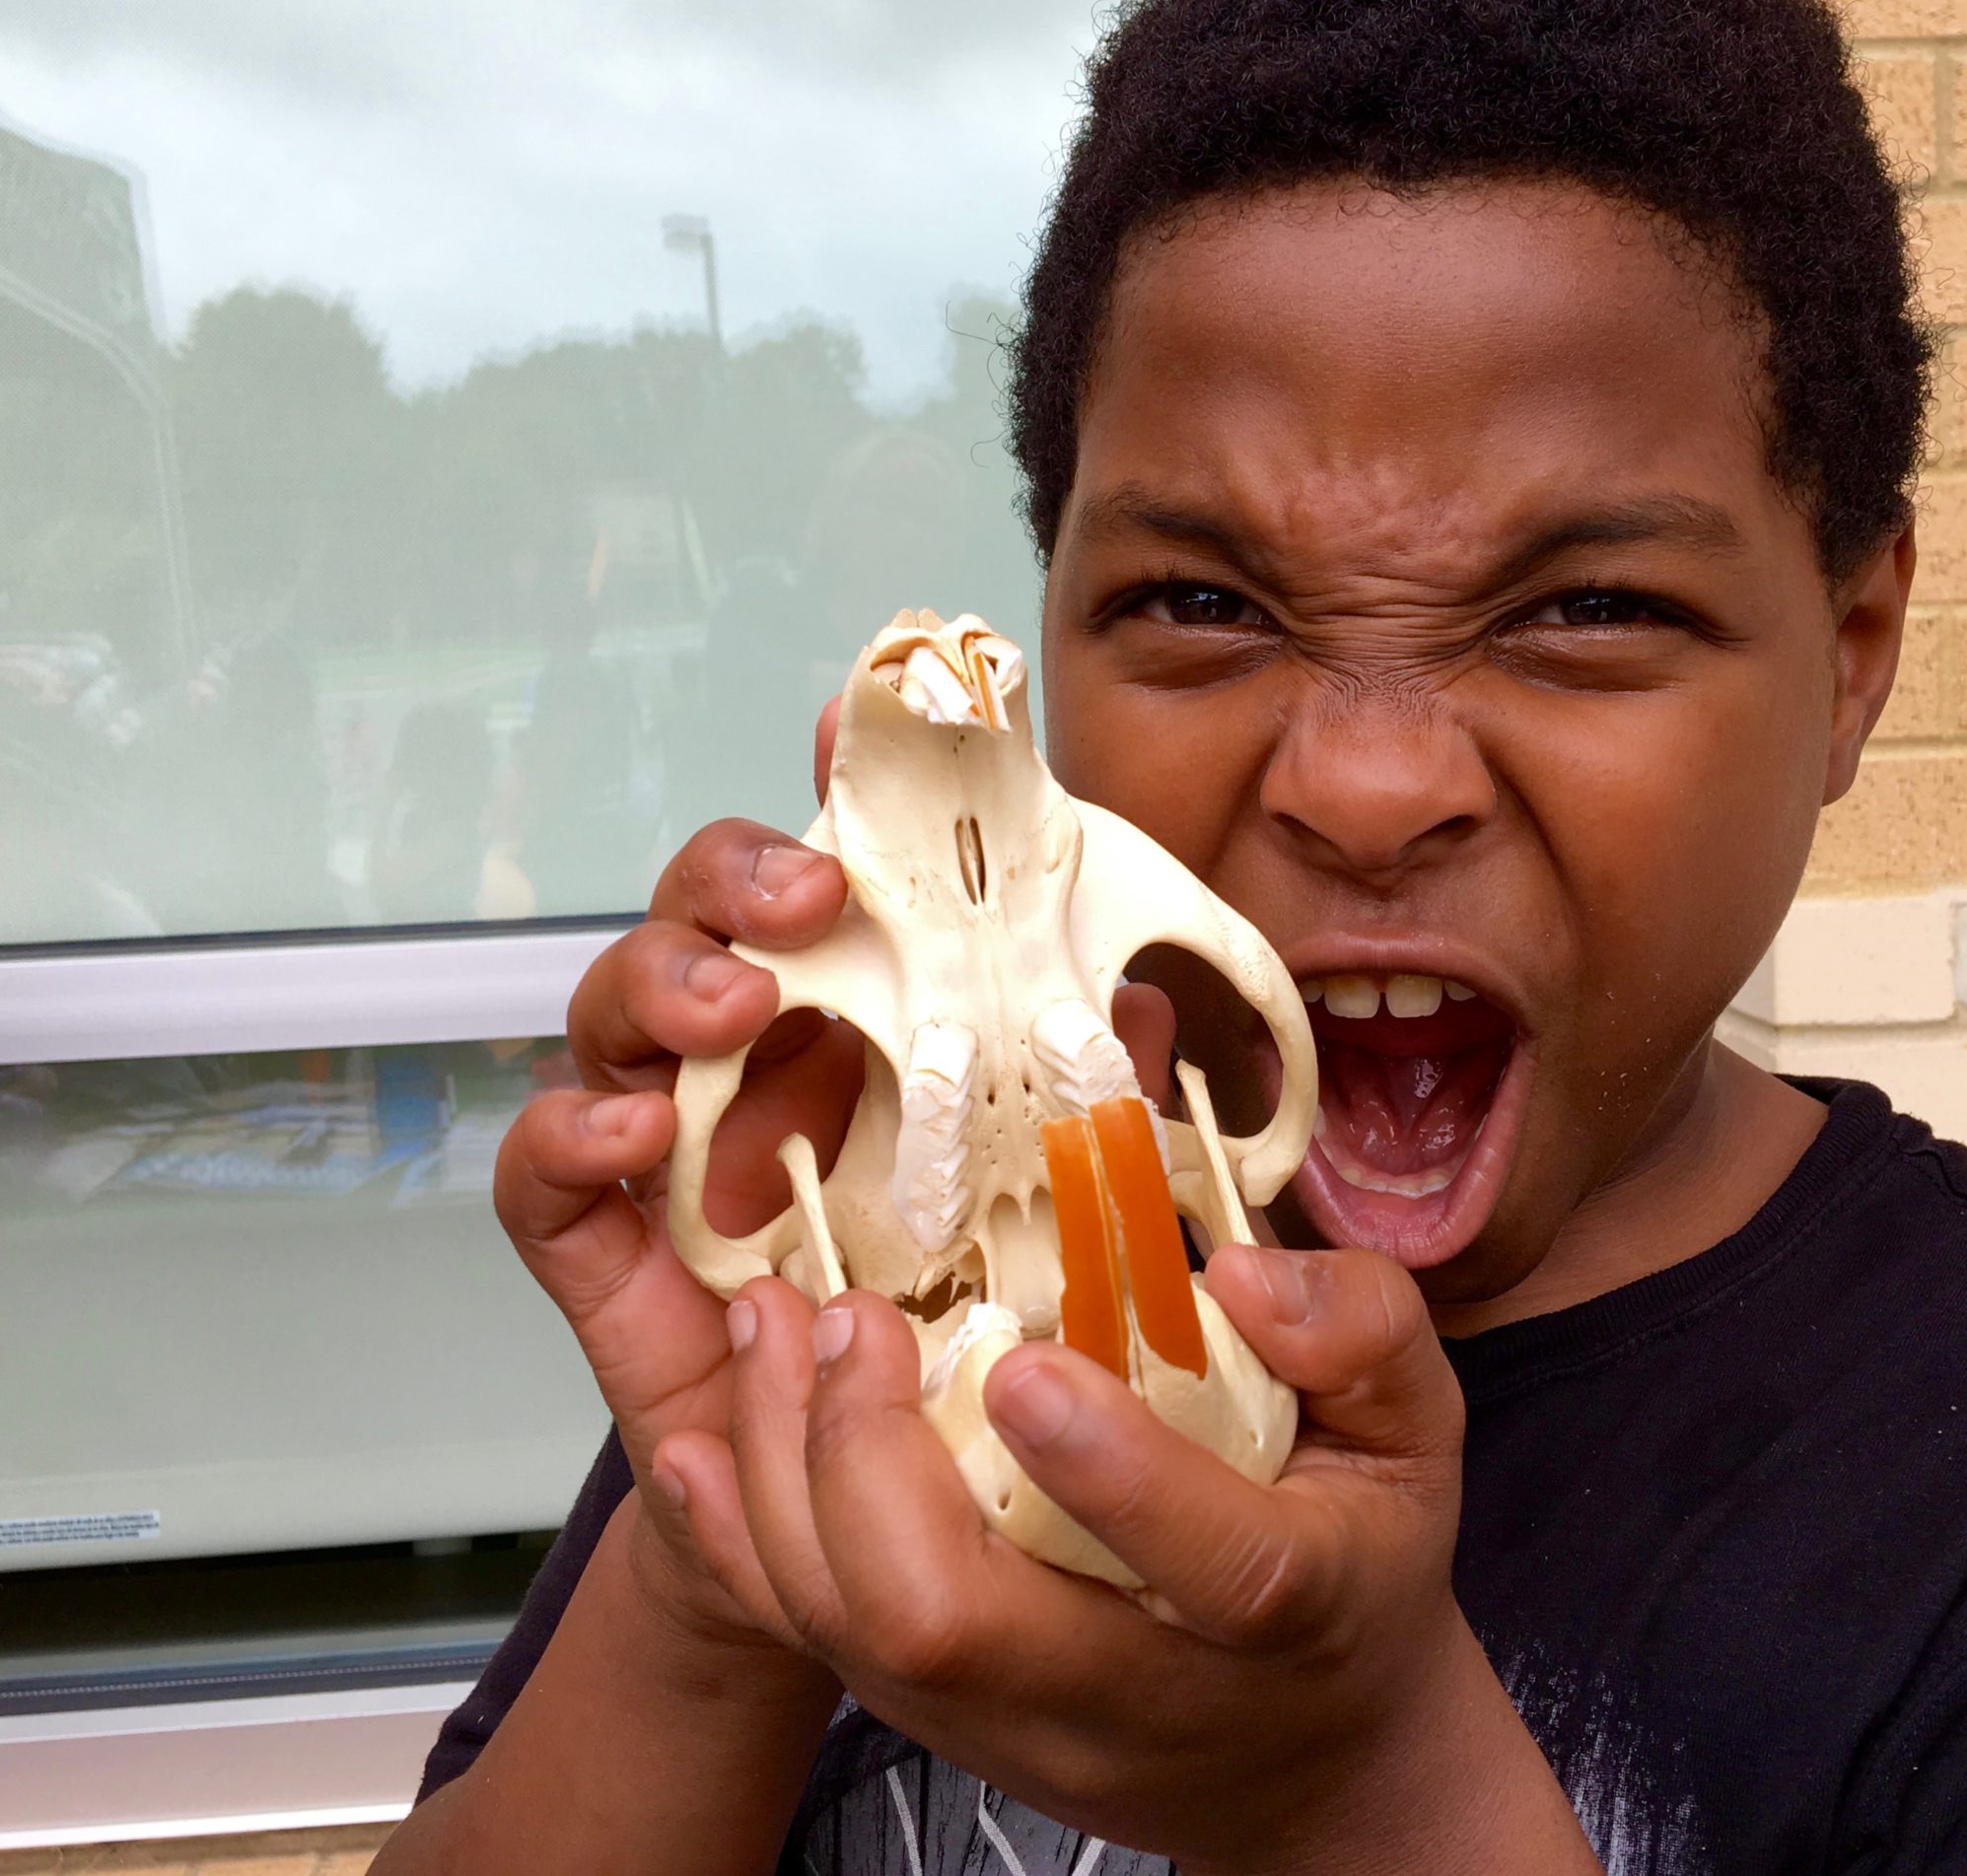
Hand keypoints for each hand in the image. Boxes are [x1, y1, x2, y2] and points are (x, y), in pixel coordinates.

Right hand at [494, 696, 1183, 1651]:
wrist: (885, 1511)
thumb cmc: (963, 1331)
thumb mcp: (1057, 1203)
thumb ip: (1087, 1093)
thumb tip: (1149, 992)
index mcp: (860, 1024)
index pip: (833, 879)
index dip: (836, 797)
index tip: (858, 729)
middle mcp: (752, 1064)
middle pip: (702, 915)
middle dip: (736, 876)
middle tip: (808, 894)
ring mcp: (665, 1149)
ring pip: (616, 1011)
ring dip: (661, 980)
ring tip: (731, 1000)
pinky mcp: (605, 1253)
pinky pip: (542, 1175)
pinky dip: (564, 1133)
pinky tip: (631, 1130)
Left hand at [670, 1243, 1598, 1873]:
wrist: (1313, 1761)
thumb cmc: (1359, 1560)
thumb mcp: (1417, 1431)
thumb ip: (1363, 1332)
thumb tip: (1241, 1270)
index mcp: (1290, 1603)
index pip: (1216, 1567)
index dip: (1115, 1474)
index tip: (1024, 1362)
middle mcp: (1138, 1688)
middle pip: (958, 1621)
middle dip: (867, 1461)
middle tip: (850, 1316)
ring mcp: (1019, 1724)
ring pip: (855, 1638)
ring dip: (782, 1477)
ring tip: (770, 1327)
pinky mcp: (941, 1729)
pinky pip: (815, 1652)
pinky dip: (743, 1546)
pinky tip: (714, 1441)